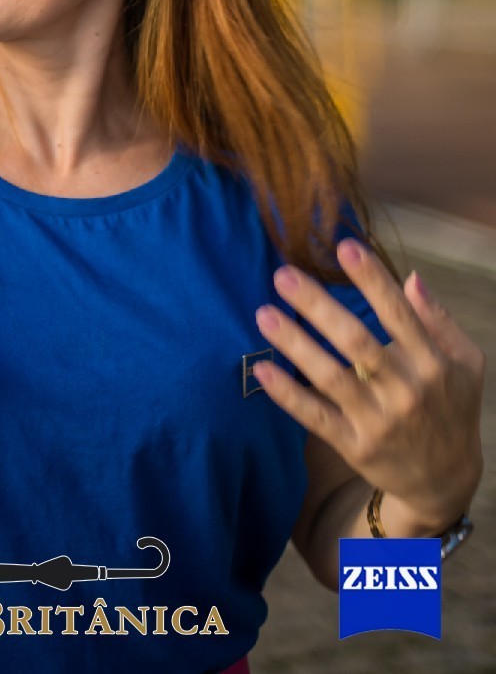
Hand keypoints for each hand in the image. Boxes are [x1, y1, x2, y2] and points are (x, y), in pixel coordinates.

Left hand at [253, 240, 484, 533]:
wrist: (446, 480)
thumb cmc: (452, 406)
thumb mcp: (465, 362)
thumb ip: (438, 319)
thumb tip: (411, 277)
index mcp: (433, 363)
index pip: (399, 314)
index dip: (372, 280)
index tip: (343, 248)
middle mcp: (406, 390)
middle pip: (356, 341)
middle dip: (317, 305)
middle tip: (282, 274)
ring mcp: (378, 420)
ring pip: (331, 377)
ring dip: (295, 344)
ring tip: (264, 313)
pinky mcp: (355, 445)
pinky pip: (316, 418)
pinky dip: (288, 395)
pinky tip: (262, 369)